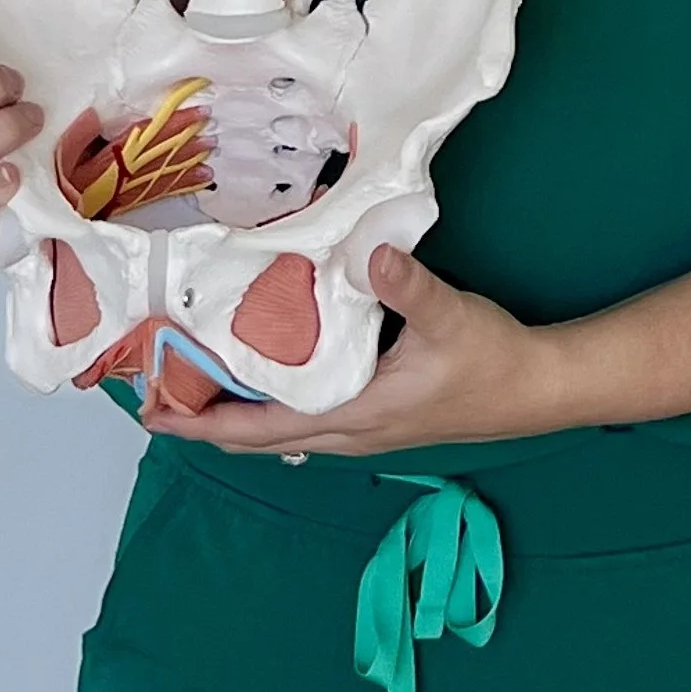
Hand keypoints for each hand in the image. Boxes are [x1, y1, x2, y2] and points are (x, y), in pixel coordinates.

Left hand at [140, 244, 578, 456]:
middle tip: (151, 396)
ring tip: (190, 386)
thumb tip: (370, 253)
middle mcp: (349, 431)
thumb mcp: (450, 317)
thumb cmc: (492, 359)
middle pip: (258, 438)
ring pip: (280, 431)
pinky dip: (267, 406)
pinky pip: (304, 418)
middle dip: (202, 422)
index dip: (205, 424)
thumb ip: (408, 286)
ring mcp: (363, 428)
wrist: (539, 389)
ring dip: (233, 414)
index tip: (155, 412)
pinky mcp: (377, 416)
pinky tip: (258, 381)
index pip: (262, 429)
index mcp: (356, 415)